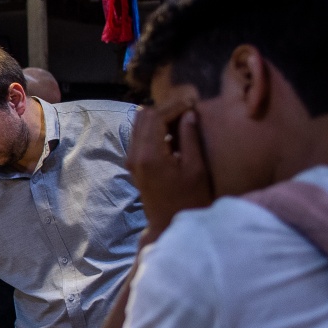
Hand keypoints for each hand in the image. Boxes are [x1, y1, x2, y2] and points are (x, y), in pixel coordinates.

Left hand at [128, 87, 212, 238]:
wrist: (169, 224)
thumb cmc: (189, 198)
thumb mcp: (195, 167)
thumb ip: (190, 138)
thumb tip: (189, 114)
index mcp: (149, 154)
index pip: (155, 116)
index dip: (174, 106)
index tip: (193, 103)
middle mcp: (134, 154)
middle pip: (143, 116)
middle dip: (166, 109)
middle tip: (189, 109)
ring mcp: (131, 159)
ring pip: (139, 124)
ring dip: (159, 118)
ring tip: (184, 118)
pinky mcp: (134, 164)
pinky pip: (140, 136)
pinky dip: (155, 129)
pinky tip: (174, 132)